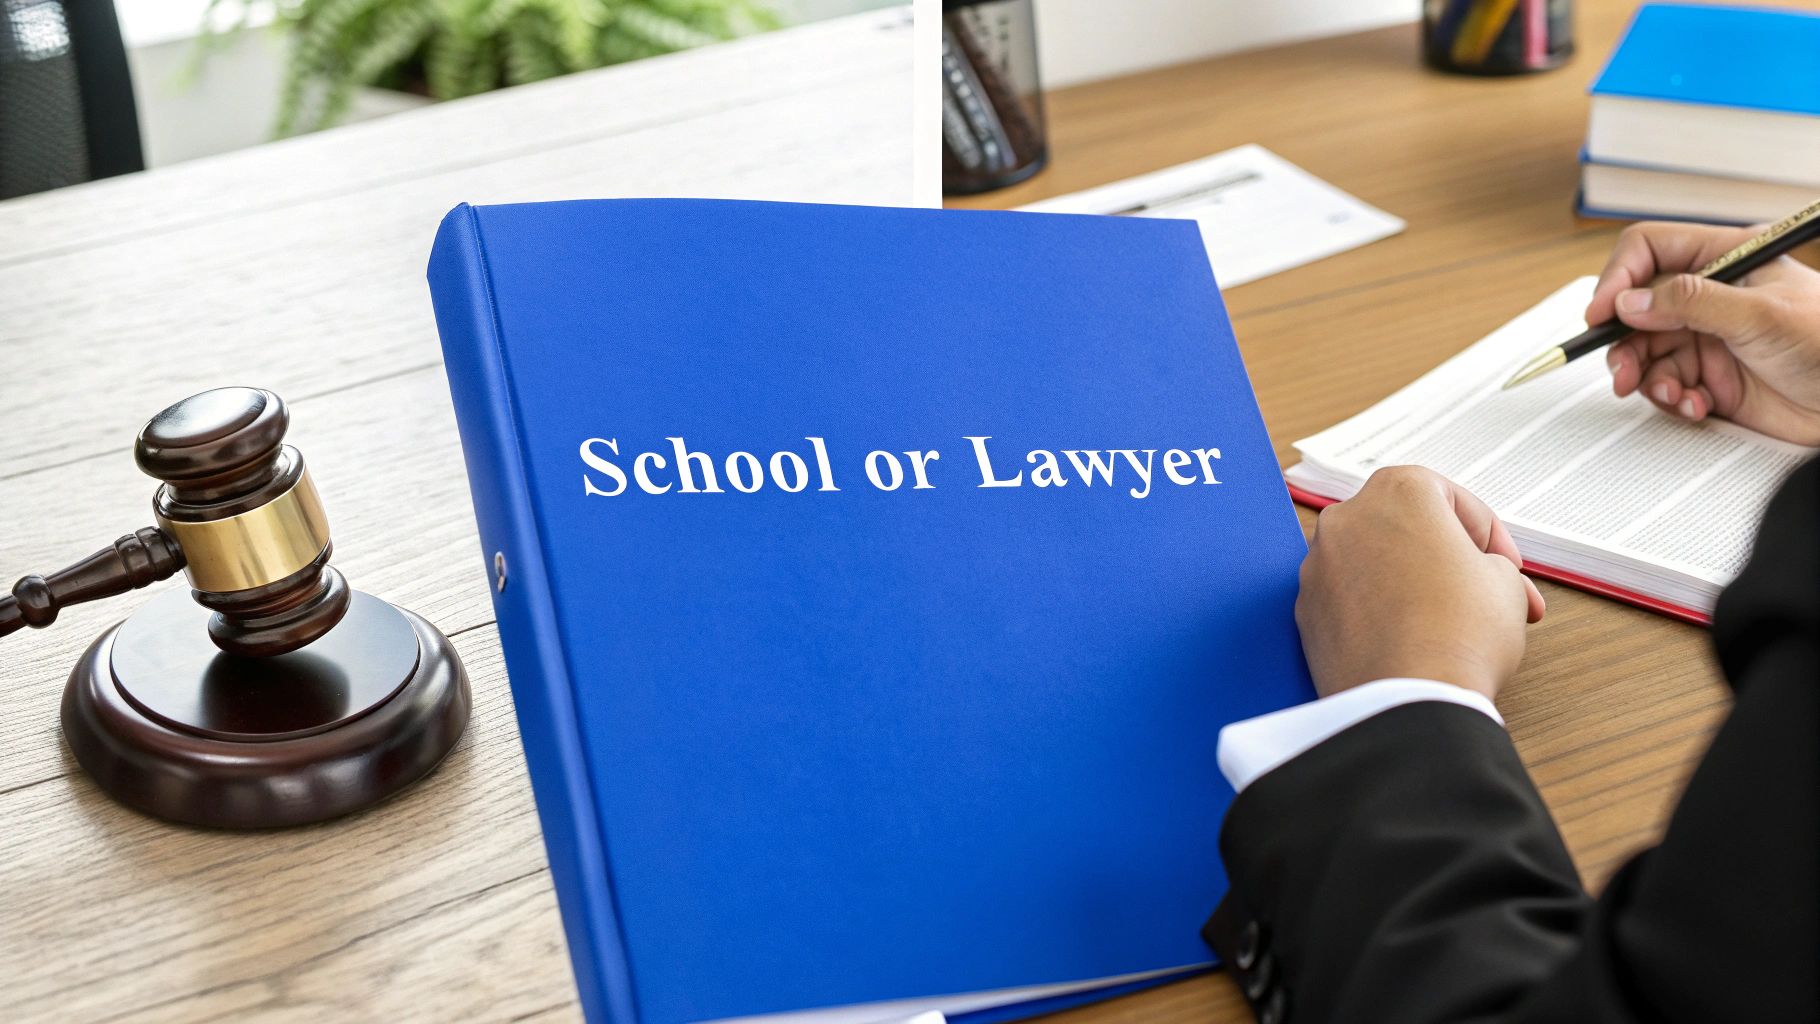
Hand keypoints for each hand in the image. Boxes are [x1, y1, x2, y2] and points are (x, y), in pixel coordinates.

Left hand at [1296, 467, 1544, 702]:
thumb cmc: (1459, 633)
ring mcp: (1317, 564)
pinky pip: (1350, 599)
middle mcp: (1347, 518)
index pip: (1453, 500)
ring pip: (1376, 563)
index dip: (1490, 536)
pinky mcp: (1304, 610)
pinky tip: (1410, 638)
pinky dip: (1377, 610)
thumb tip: (1482, 575)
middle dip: (1449, 557)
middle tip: (1484, 591)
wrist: (1407, 701)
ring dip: (1411, 582)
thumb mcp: (1505, 583)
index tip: (1507, 566)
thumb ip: (1491, 562)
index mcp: (1398, 491)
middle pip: (1408, 528)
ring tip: (1450, 619)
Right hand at [1588, 221, 1819, 445]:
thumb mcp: (1761, 315)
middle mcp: (1711, 297)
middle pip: (1637, 308)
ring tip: (1666, 394)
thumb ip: (1692, 303)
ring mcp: (1707, 338)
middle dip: (1624, 342)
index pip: (1651, 250)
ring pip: (1644, 351)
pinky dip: (1671, 399)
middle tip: (1623, 370)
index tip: (1602, 315)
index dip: (1619, 278)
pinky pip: (1664, 385)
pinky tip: (1695, 405)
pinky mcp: (1709, 378)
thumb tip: (1630, 301)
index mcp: (1726, 261)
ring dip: (1646, 377)